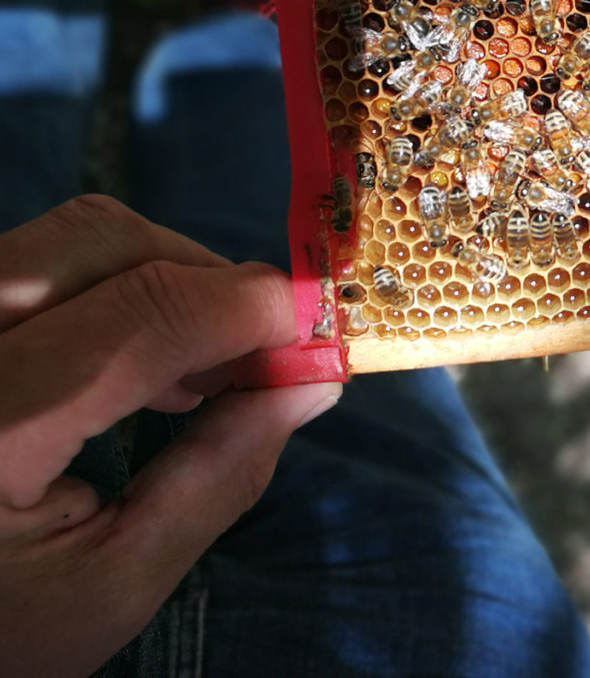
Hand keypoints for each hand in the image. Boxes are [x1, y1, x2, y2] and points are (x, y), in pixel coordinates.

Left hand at [0, 195, 341, 677]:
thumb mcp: (113, 584)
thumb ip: (220, 473)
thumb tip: (312, 385)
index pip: (145, 315)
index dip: (250, 305)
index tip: (315, 328)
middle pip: (102, 242)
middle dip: (205, 277)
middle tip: (254, 349)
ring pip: (71, 238)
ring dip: (162, 277)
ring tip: (196, 364)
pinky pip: (42, 262)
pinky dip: (114, 287)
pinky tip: (136, 359)